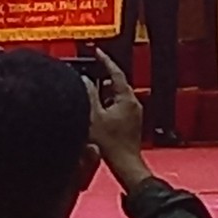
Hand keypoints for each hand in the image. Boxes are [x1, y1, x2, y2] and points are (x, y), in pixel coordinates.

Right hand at [86, 50, 150, 191]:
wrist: (125, 165)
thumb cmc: (112, 144)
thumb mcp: (94, 116)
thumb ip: (88, 95)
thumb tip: (83, 80)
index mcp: (126, 98)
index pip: (116, 72)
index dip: (105, 61)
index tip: (97, 52)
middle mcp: (133, 104)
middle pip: (117, 84)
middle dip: (102, 78)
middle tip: (90, 72)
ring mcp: (134, 114)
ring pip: (117, 95)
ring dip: (104, 93)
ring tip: (90, 92)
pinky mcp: (131, 123)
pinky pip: (119, 106)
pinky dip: (108, 103)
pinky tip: (97, 110)